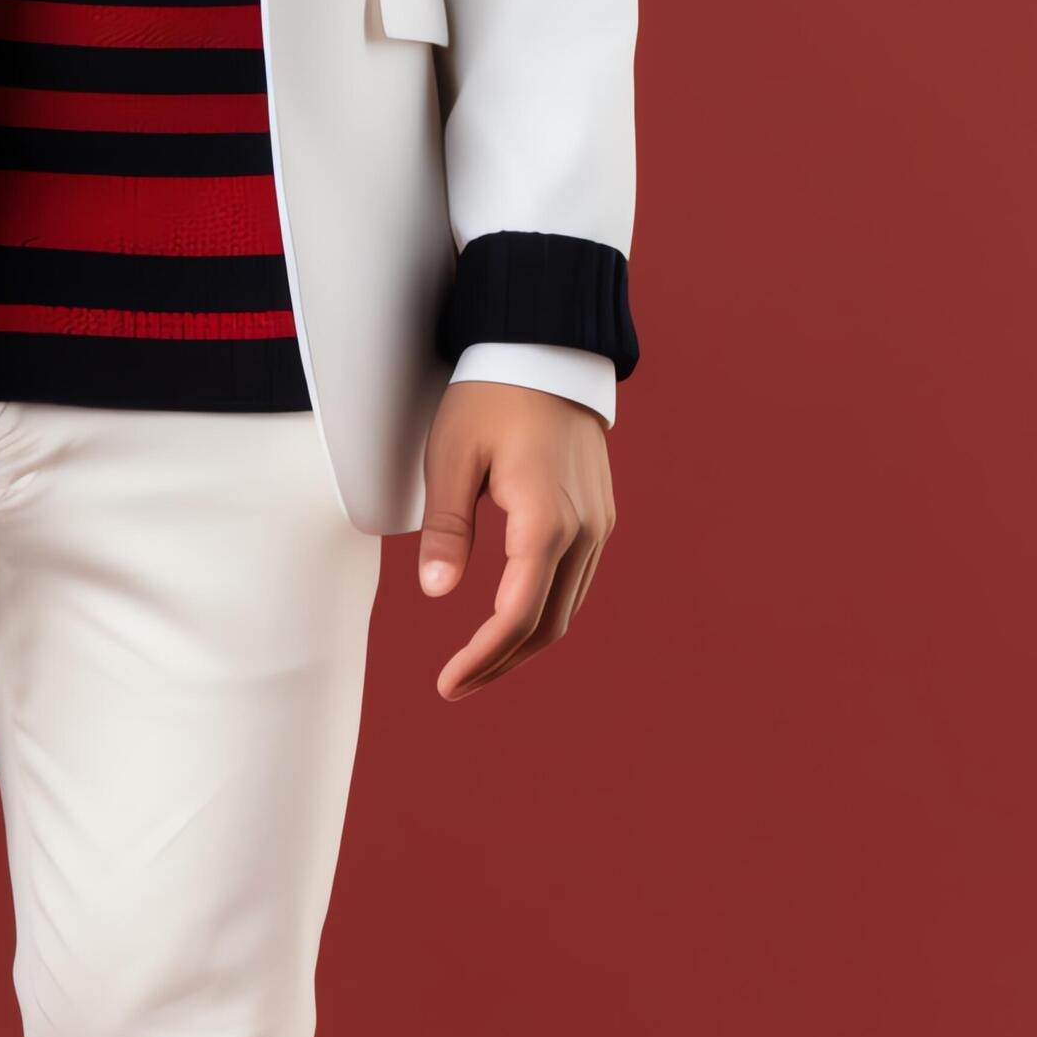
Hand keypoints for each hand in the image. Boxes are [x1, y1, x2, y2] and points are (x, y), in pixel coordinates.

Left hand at [416, 380, 617, 699]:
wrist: (547, 351)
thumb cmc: (489, 398)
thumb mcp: (450, 458)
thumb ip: (445, 528)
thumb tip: (437, 592)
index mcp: (545, 520)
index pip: (517, 613)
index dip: (483, 657)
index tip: (448, 684)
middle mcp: (583, 529)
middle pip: (548, 623)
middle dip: (501, 662)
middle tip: (455, 686)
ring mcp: (598, 523)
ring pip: (568, 607)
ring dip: (524, 644)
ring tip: (477, 664)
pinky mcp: (599, 516)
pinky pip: (576, 580)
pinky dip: (544, 612)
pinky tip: (511, 622)